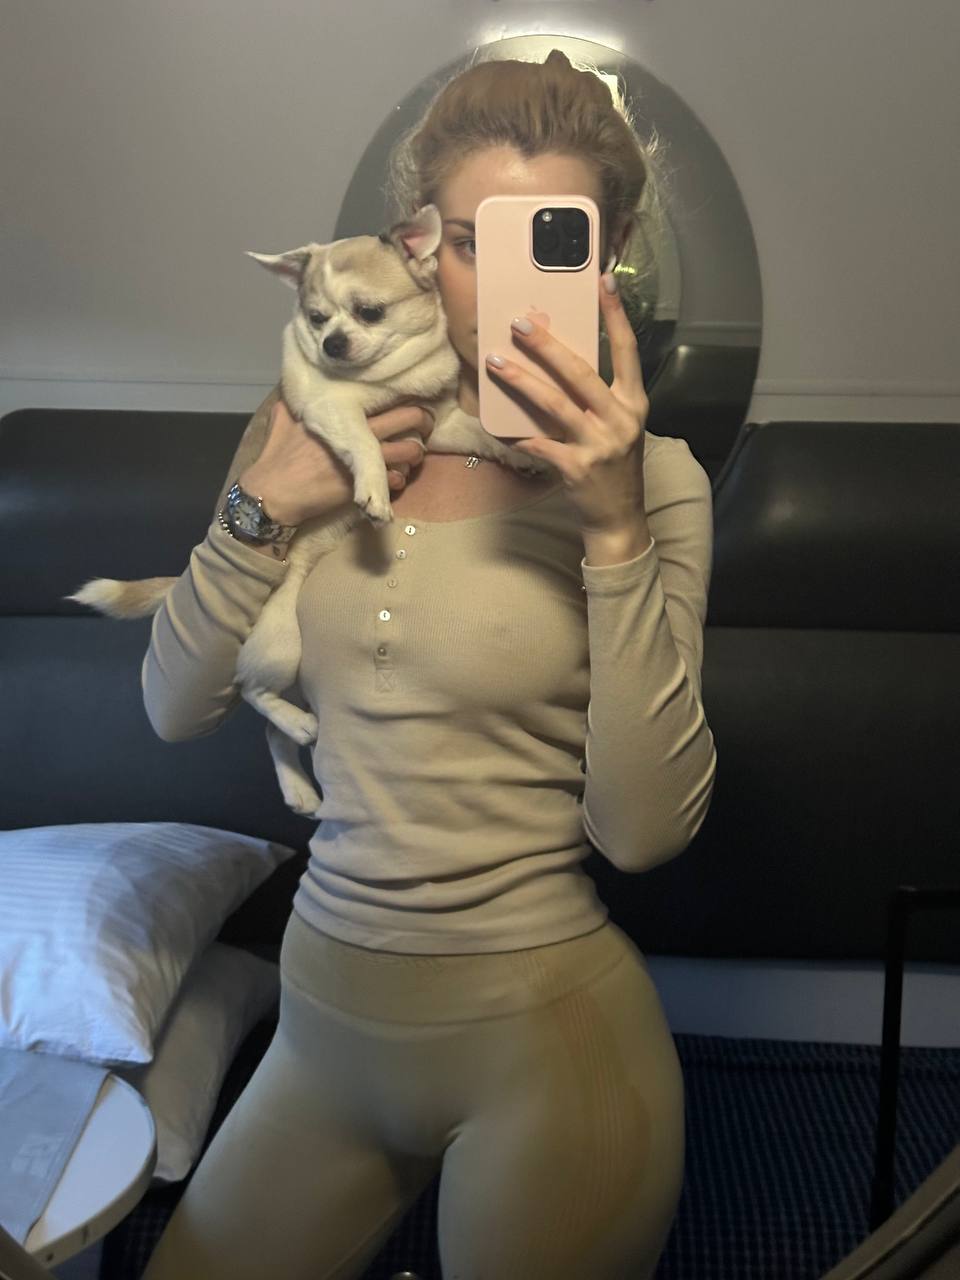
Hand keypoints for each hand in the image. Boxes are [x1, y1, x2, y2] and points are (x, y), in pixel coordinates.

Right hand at [239, 399, 433, 526]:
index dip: (404, 397)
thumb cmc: (276, 458)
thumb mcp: (281, 421)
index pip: (385, 395)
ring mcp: (365, 459)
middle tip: (425, 426)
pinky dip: (400, 480)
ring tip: (411, 457)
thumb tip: (293, 389)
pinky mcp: (365, 484)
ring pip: (411, 450)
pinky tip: (392, 481)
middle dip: (424, 421)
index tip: (408, 399)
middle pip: (409, 417)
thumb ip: (294, 403)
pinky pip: (397, 480)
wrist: (274, 494)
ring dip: (416, 454)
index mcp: (342, 413)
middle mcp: (358, 432)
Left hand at [484, 272, 648, 532]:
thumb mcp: (619, 425)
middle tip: (521, 322)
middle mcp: (620, 420)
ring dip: (521, 380)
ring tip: (495, 361)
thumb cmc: (614, 464)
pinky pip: (538, 444)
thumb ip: (599, 396)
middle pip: (581, 372)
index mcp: (634, 403)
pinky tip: (497, 425)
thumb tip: (558, 359)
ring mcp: (599, 444)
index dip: (616, 314)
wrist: (619, 516)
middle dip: (547, 345)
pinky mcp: (576, 467)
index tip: (603, 281)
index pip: (627, 350)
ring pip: (554, 403)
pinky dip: (516, 434)